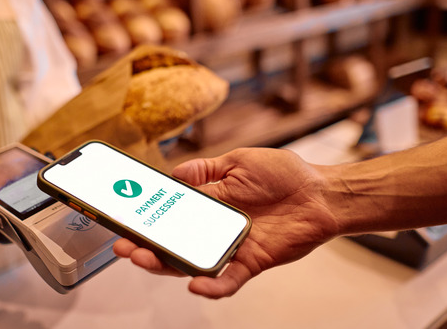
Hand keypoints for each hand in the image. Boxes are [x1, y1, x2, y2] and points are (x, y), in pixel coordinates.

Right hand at [113, 148, 340, 297]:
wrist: (322, 192)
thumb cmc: (285, 174)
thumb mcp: (239, 160)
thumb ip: (206, 169)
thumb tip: (174, 173)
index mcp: (210, 203)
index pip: (170, 214)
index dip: (147, 218)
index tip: (123, 216)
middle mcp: (216, 228)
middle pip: (174, 243)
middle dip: (145, 245)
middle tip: (124, 244)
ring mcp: (231, 247)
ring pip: (192, 263)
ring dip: (166, 265)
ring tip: (143, 259)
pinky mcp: (251, 262)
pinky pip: (228, 279)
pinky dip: (212, 285)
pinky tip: (194, 284)